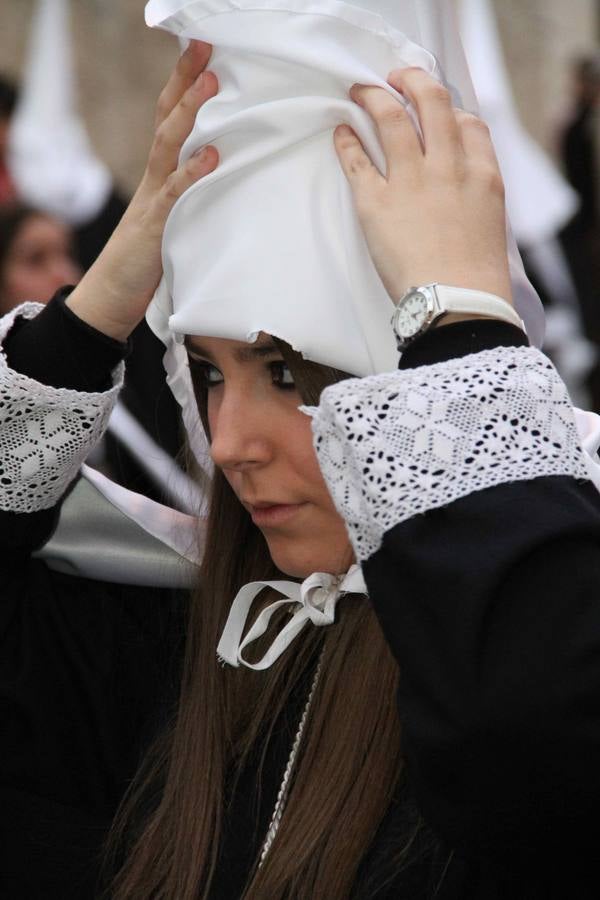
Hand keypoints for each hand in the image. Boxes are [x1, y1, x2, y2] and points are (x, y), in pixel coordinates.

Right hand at [66, 41, 218, 340]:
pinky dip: (192, 172)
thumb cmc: (151, 258)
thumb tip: (231, 179)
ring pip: (168, 144)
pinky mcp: (156, 226)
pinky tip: (211, 155)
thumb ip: (196, 197)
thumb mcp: (179, 220)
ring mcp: (153, 199)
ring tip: (212, 82)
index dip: (184, 85)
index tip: (206, 52)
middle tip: (206, 45)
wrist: (115, 294)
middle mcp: (155, 178)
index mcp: (161, 175)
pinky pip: (174, 193)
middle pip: (167, 118)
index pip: (170, 119)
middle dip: (185, 80)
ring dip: (189, 112)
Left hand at [333, 68, 512, 306]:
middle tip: (396, 79)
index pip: (468, 123)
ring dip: (373, 97)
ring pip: (391, 118)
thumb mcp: (490, 224)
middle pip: (432, 103)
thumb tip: (459, 182)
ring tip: (360, 91)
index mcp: (481, 175)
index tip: (436, 111)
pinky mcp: (376, 203)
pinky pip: (357, 160)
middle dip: (413, 81)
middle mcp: (447, 168)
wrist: (455, 302)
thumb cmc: (474, 276)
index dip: (450, 111)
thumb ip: (476, 194)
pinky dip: (347, 141)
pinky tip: (341, 131)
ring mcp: (411, 182)